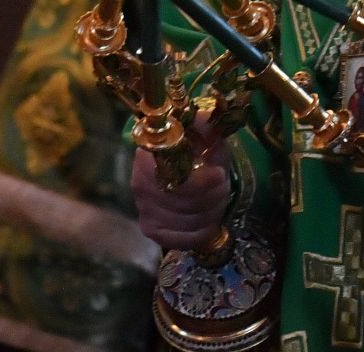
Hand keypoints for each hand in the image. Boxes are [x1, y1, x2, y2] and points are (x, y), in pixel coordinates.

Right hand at [131, 126, 231, 250]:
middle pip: (181, 204)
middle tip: (224, 186)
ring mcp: (143, 209)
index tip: (220, 175)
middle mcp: (139, 184)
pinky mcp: (151, 230)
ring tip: (219, 199)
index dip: (200, 183)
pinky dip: (201, 233)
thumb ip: (207, 125)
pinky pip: (180, 240)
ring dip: (211, 213)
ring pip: (185, 222)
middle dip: (211, 197)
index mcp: (148, 156)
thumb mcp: (205, 133)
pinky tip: (209, 220)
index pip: (172, 180)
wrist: (188, 170)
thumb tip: (208, 121)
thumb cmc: (198, 151)